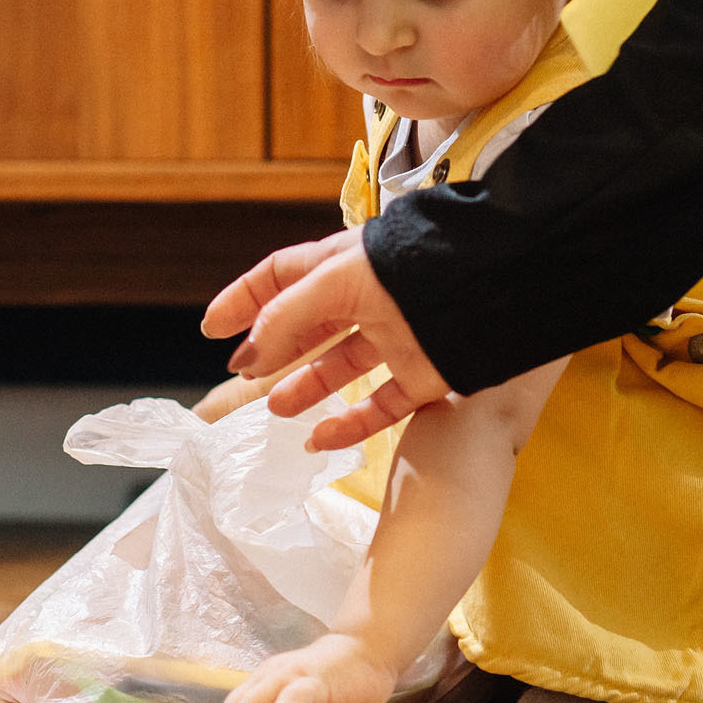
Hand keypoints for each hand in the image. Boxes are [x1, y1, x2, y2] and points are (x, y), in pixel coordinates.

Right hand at [201, 228, 452, 449]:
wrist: (491, 287)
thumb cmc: (409, 268)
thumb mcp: (335, 281)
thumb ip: (286, 317)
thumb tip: (249, 358)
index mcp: (344, 263)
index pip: (280, 277)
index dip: (244, 300)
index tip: (211, 329)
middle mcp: (369, 298)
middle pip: (309, 325)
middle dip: (273, 348)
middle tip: (242, 374)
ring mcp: (398, 337)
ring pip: (342, 367)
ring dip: (306, 387)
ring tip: (276, 409)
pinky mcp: (427, 374)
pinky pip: (381, 406)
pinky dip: (350, 425)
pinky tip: (319, 438)